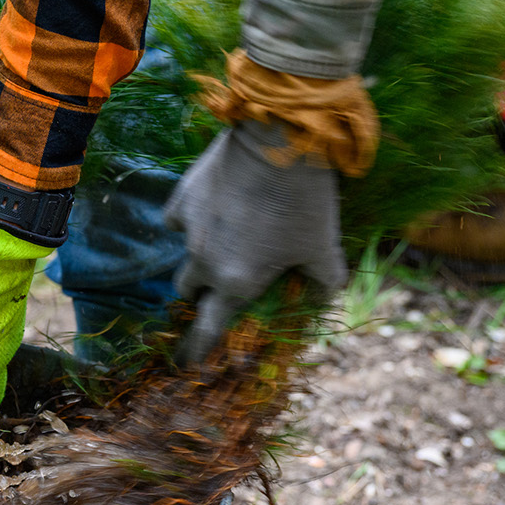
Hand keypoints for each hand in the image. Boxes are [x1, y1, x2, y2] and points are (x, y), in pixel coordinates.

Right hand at [164, 120, 346, 363]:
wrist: (280, 140)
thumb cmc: (306, 201)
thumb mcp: (324, 246)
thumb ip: (325, 280)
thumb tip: (326, 299)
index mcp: (238, 284)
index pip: (209, 330)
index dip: (196, 349)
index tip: (187, 364)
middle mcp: (207, 263)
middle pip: (187, 292)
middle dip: (199, 294)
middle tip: (216, 283)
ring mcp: (190, 231)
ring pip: (183, 254)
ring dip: (198, 255)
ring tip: (223, 236)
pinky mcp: (182, 199)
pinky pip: (178, 219)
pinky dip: (192, 219)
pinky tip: (212, 205)